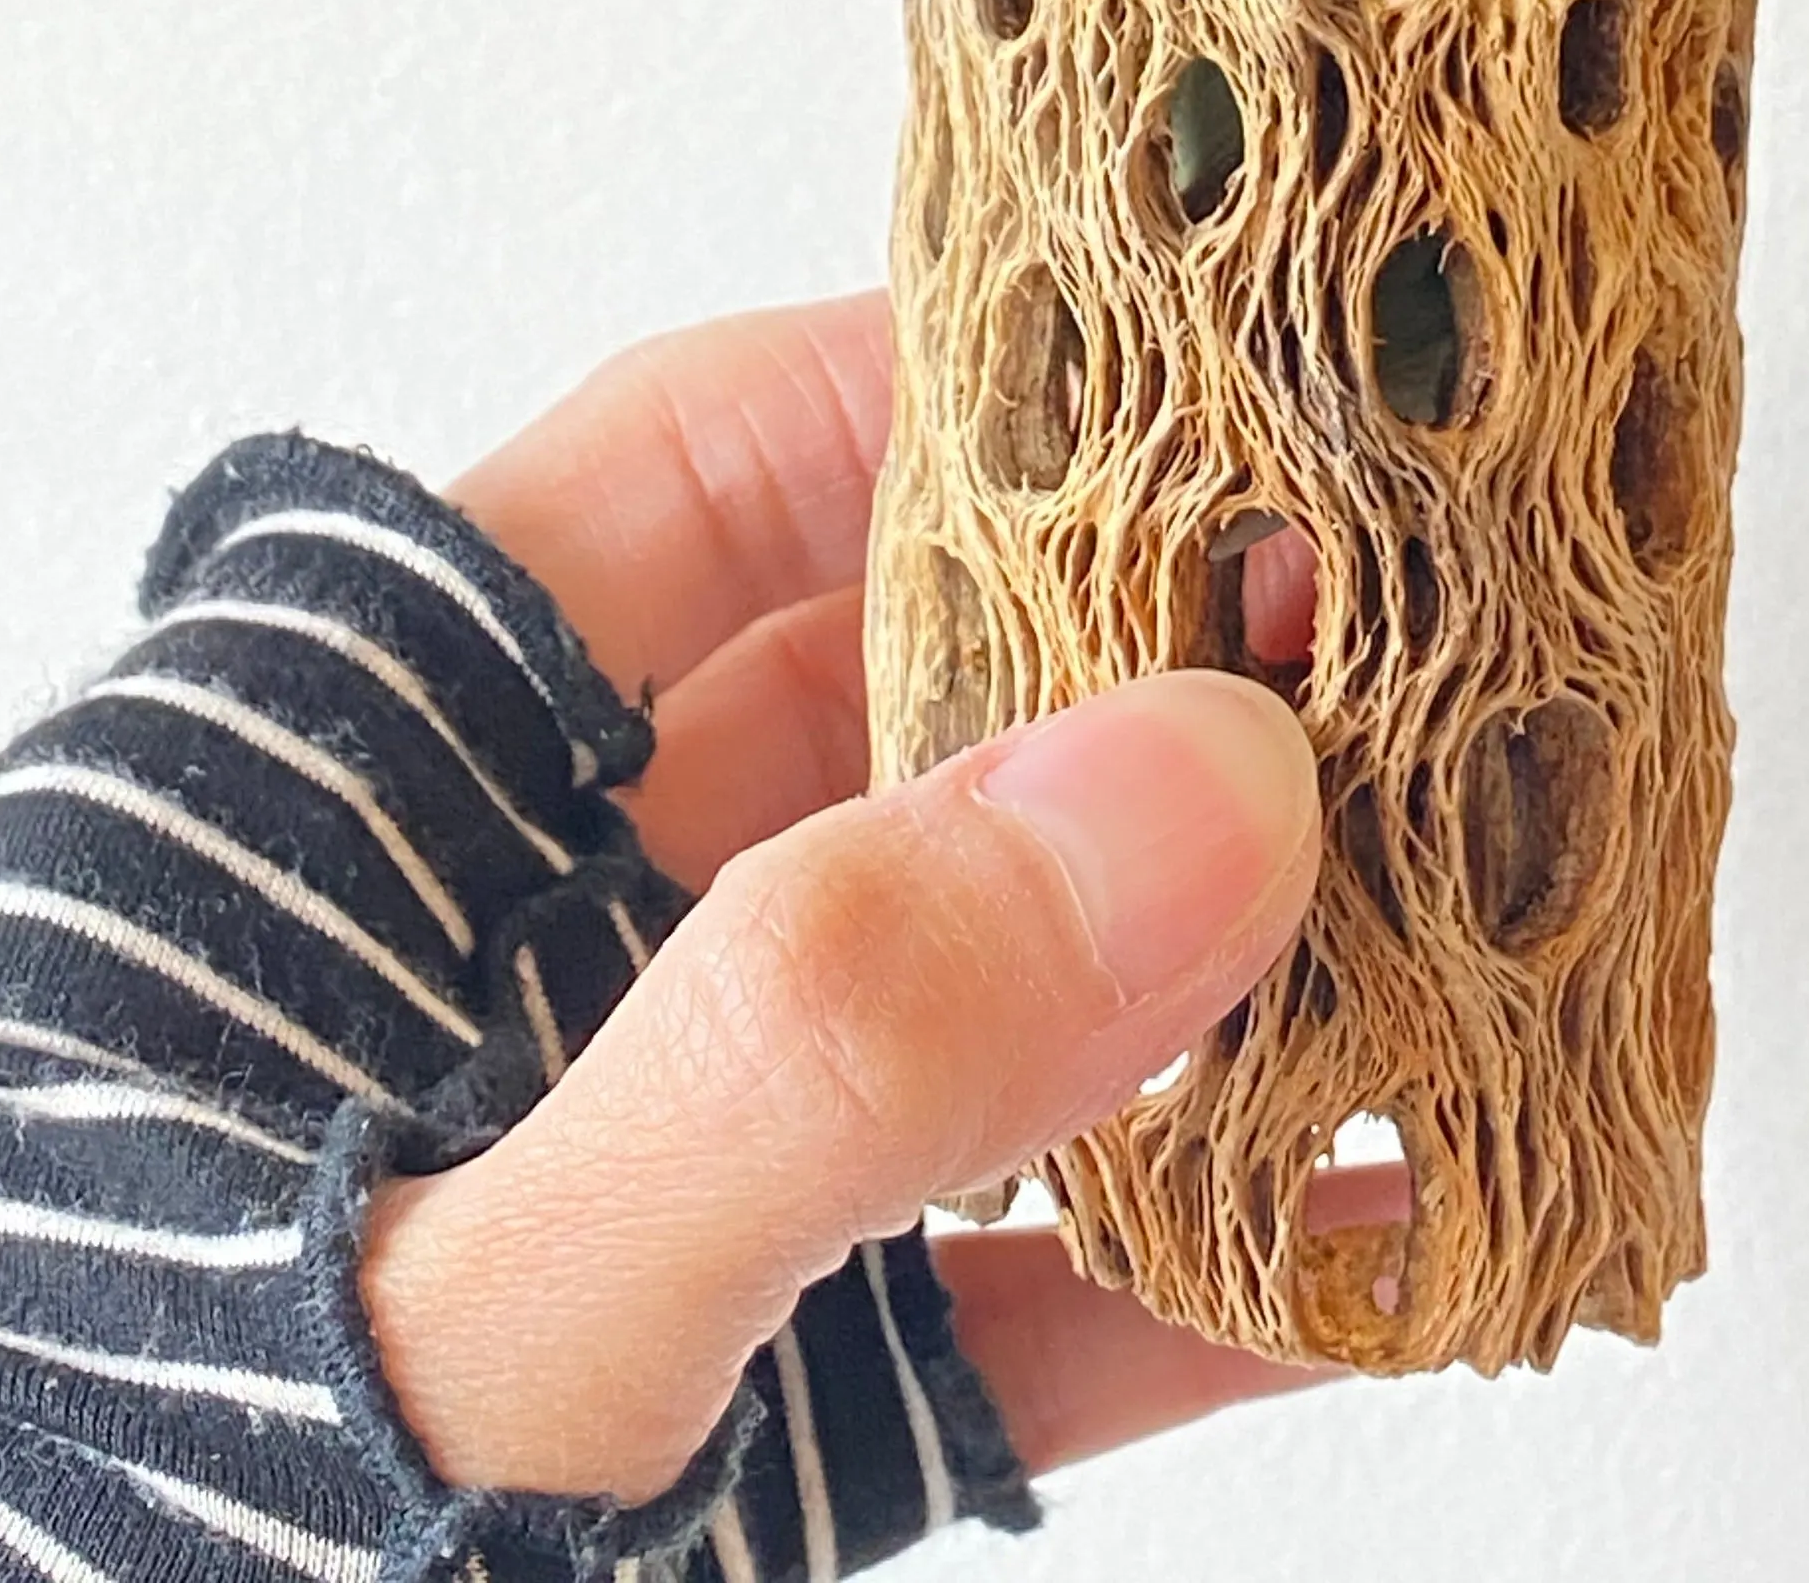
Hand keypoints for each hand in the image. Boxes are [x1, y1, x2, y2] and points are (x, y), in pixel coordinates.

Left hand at [359, 296, 1328, 1501]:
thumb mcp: (445, 1300)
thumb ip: (796, 1049)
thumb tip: (1181, 788)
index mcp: (328, 814)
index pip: (681, 483)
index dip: (952, 392)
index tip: (1236, 369)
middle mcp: (490, 967)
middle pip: (878, 721)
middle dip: (1154, 687)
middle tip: (1424, 639)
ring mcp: (618, 1196)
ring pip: (965, 1004)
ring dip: (1214, 973)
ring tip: (1480, 891)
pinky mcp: (711, 1438)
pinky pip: (988, 1299)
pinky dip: (1187, 1269)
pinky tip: (1385, 1233)